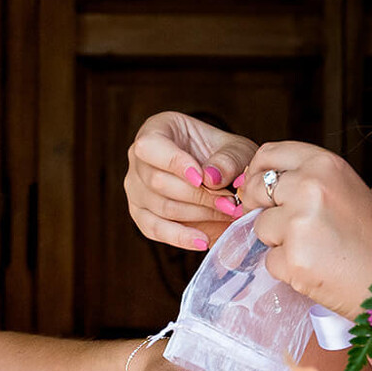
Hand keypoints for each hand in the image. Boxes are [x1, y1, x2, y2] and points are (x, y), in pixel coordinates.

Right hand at [125, 112, 258, 250]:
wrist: (220, 176)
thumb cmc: (224, 156)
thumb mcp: (236, 150)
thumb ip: (228, 160)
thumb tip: (211, 178)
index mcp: (156, 130)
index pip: (150, 146)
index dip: (174, 163)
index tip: (201, 178)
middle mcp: (138, 159)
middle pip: (158, 182)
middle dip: (198, 195)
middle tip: (231, 202)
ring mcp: (136, 188)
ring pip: (160, 207)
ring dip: (198, 214)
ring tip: (227, 215)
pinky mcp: (141, 214)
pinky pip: (154, 229)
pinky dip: (180, 237)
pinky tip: (203, 240)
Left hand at [231, 142, 371, 314]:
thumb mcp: (343, 190)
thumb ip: (305, 182)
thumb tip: (254, 183)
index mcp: (324, 164)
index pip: (269, 154)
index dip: (256, 172)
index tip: (257, 188)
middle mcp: (310, 186)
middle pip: (256, 189)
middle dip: (260, 208)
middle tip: (286, 226)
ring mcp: (299, 222)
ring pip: (260, 227)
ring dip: (278, 241)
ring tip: (315, 249)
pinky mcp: (292, 258)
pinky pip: (270, 260)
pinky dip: (287, 268)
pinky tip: (317, 269)